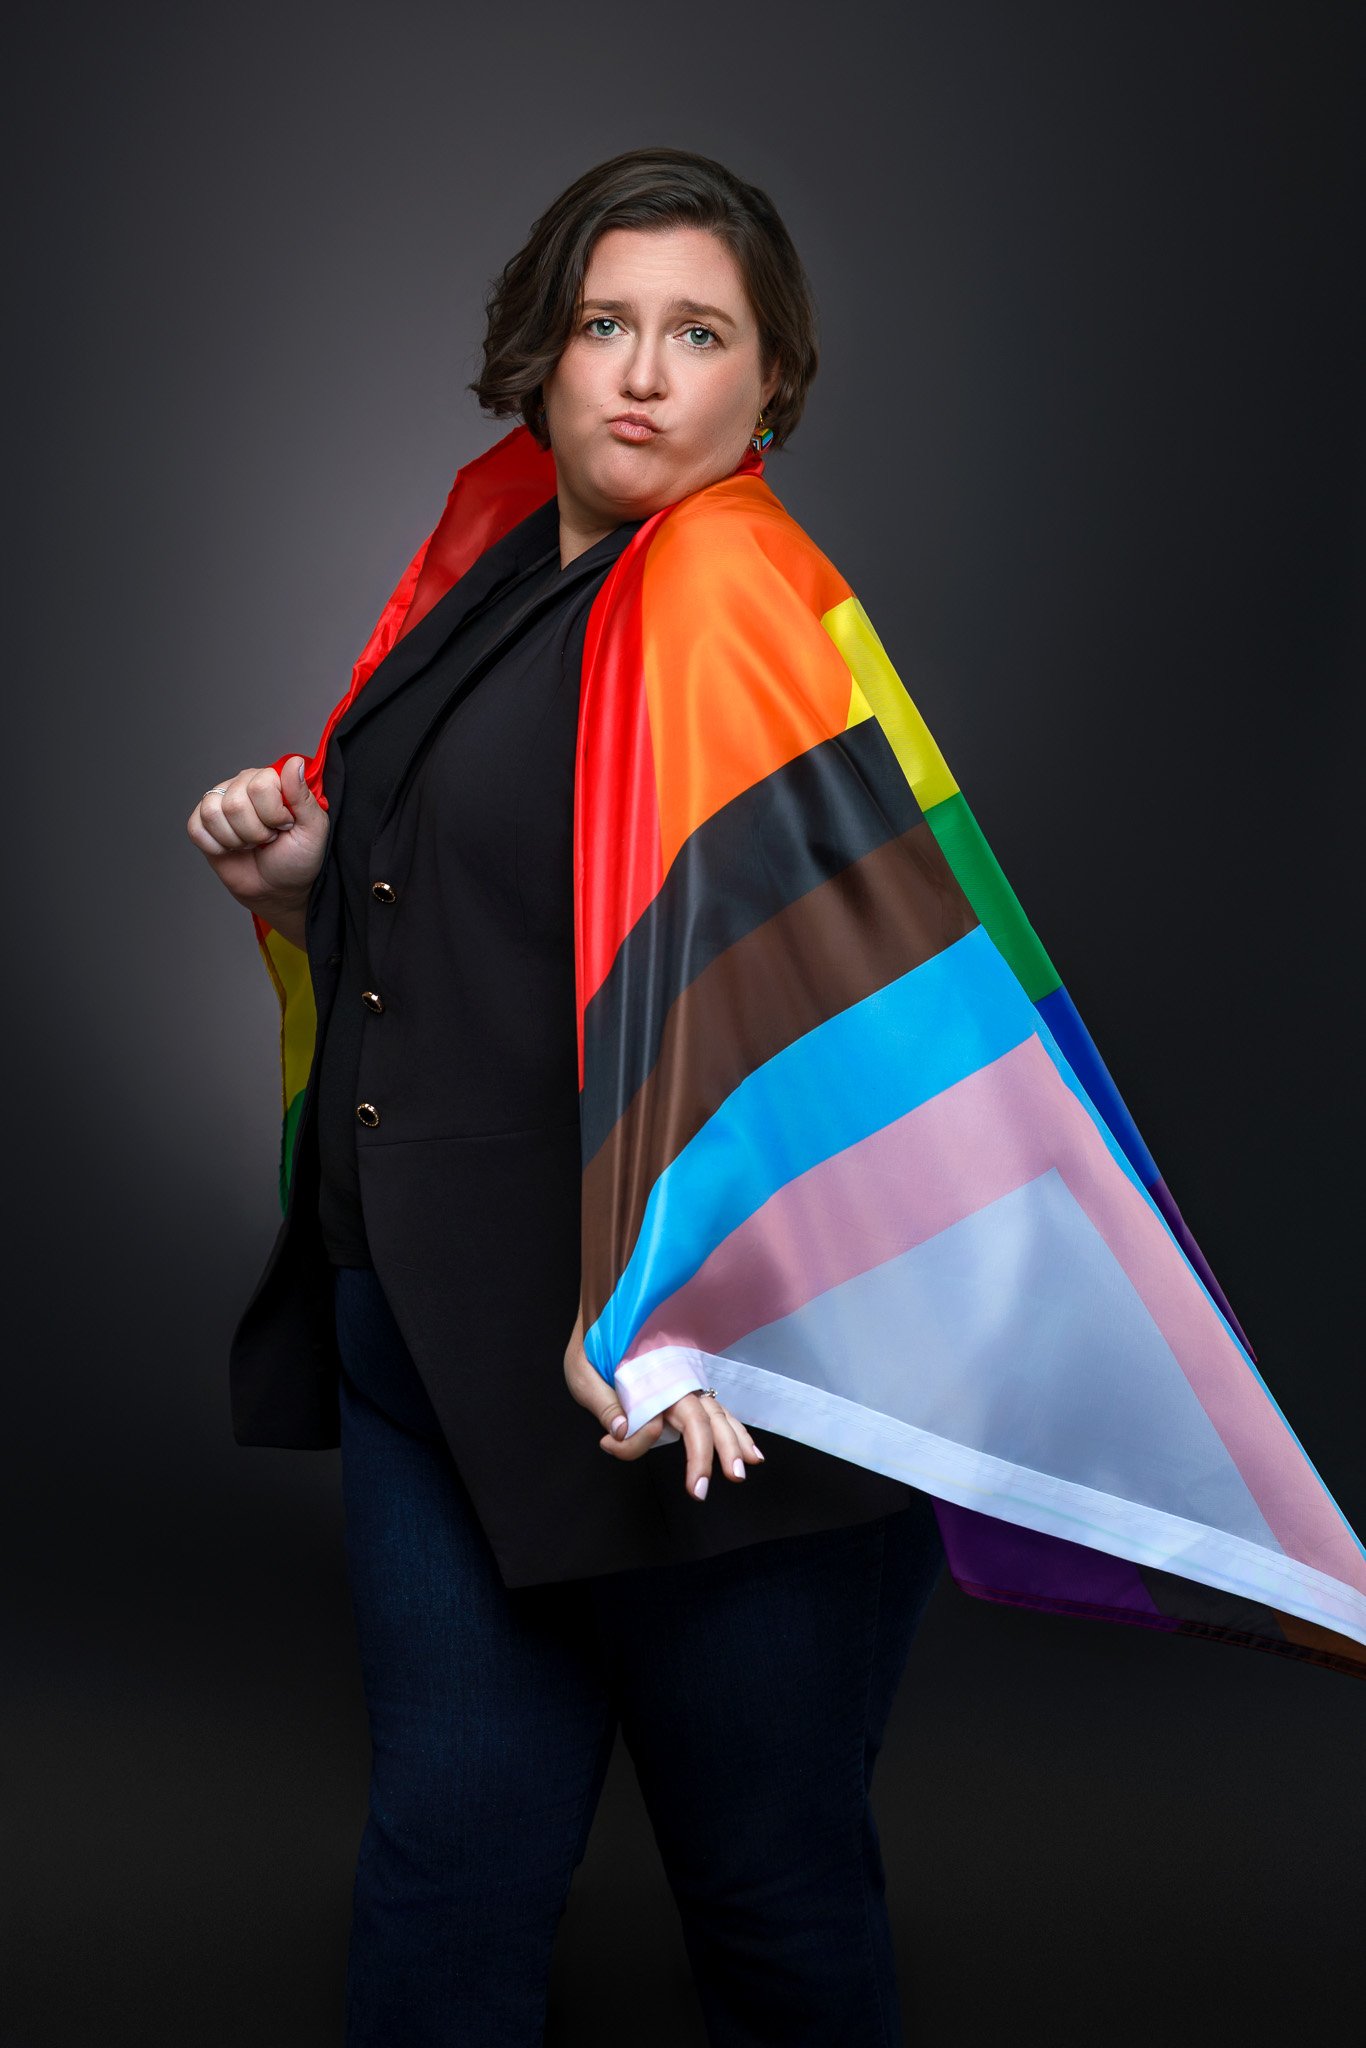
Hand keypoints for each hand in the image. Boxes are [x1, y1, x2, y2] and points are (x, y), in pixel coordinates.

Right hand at [187, 755, 329, 928]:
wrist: (279, 889)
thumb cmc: (298, 858)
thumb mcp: (313, 829)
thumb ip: (303, 796)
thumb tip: (294, 763)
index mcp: (271, 780)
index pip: (261, 785)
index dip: (274, 815)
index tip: (285, 826)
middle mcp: (242, 784)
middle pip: (235, 803)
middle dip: (256, 832)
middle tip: (268, 839)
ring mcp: (219, 802)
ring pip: (212, 813)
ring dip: (236, 839)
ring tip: (250, 844)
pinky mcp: (201, 823)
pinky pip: (196, 828)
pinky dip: (216, 847)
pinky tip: (231, 848)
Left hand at [562, 1296, 765, 1500]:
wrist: (603, 1316)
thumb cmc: (590, 1344)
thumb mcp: (581, 1370)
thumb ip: (602, 1401)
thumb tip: (621, 1431)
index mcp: (649, 1375)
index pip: (657, 1415)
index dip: (640, 1437)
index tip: (611, 1442)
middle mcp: (675, 1380)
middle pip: (700, 1418)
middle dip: (707, 1453)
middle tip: (701, 1490)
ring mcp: (687, 1386)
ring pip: (717, 1416)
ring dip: (732, 1443)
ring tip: (742, 1470)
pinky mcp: (689, 1393)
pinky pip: (718, 1413)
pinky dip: (736, 1431)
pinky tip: (751, 1452)